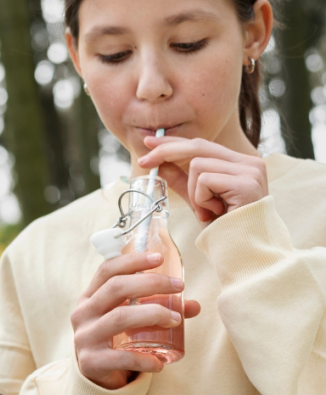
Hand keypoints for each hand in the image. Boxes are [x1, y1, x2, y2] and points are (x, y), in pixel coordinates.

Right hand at [71, 252, 201, 388]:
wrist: (93, 375)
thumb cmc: (114, 339)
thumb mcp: (129, 319)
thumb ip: (156, 308)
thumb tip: (192, 305)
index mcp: (89, 297)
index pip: (107, 270)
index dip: (132, 261)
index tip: (159, 258)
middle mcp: (83, 313)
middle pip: (116, 288)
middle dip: (151, 284)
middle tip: (179, 287)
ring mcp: (85, 337)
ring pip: (120, 318)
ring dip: (153, 314)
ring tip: (176, 319)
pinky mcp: (91, 362)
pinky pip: (121, 357)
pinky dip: (145, 359)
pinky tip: (160, 362)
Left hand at [139, 135, 267, 222]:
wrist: (244, 252)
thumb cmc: (224, 228)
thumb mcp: (198, 200)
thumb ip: (182, 180)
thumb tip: (159, 163)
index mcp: (241, 164)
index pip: (202, 145)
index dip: (173, 142)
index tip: (149, 142)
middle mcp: (251, 163)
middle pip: (198, 146)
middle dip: (166, 152)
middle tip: (143, 162)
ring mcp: (251, 171)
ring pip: (198, 165)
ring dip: (193, 192)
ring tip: (208, 210)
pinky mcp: (246, 183)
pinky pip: (205, 180)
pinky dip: (201, 198)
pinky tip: (215, 212)